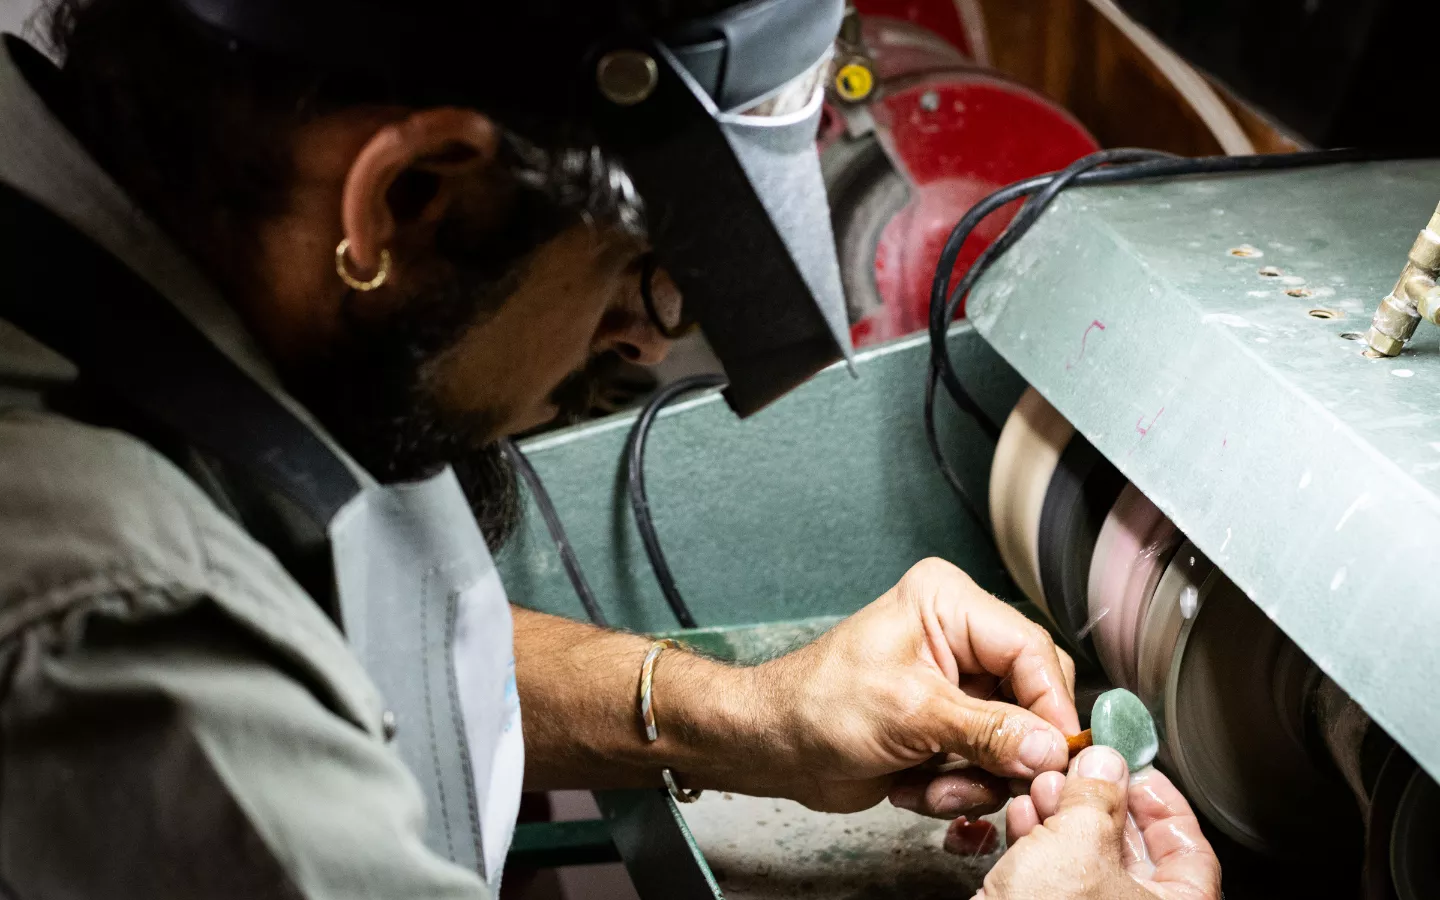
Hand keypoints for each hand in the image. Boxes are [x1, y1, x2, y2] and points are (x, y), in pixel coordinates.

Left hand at [744, 558, 1078, 814]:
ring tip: (931, 784)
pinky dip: (959, 785)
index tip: (1056, 756)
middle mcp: (959, 637)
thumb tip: (1049, 748)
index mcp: (949, 603)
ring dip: (976, 777)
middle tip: (991, 780)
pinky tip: (916, 786)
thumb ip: (988, 731)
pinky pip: (987, 763)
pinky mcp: (949, 725)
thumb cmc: (819, 706)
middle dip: (1007, 750)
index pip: (1031, 650)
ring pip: (1013, 740)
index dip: (1050, 706)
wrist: (775, 745)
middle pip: (1031, 697)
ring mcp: (956, 684)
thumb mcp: (910, 714)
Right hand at [980, 746, 1221, 899]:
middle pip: (1133, 848)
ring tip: (1043, 784)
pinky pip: (1057, 877)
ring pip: (1089, 858)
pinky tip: (1023, 813)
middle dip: (1099, 801)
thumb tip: (1106, 762)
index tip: (1135, 766)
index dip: (1161, 800)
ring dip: (1063, 814)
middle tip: (1080, 767)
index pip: (1190, 847)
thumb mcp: (1079, 842)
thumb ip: (1097, 795)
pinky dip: (1041, 841)